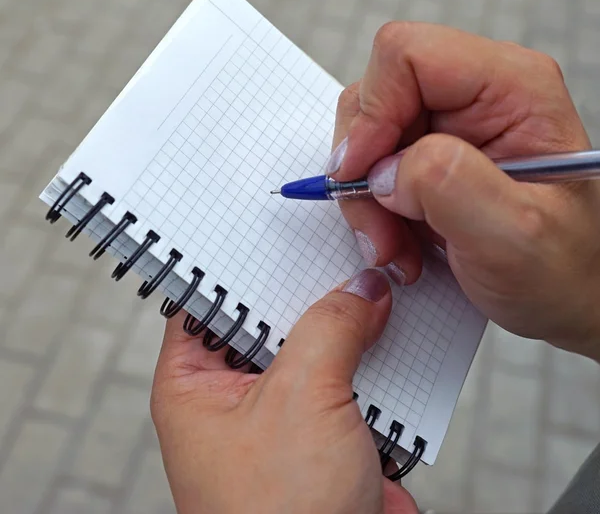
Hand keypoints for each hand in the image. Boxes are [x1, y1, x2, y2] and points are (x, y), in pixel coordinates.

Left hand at [152, 269, 418, 513]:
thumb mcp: (301, 398)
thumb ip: (331, 328)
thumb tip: (362, 289)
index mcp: (195, 384)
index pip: (208, 298)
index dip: (240, 262)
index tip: (274, 227)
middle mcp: (236, 394)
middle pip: (270, 317)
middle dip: (306, 288)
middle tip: (338, 244)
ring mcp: (284, 411)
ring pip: (316, 344)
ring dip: (348, 319)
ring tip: (375, 273)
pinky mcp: (327, 428)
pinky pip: (349, 374)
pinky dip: (374, 353)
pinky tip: (397, 323)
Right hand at [330, 22, 599, 360]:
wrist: (567, 293)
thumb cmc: (562, 268)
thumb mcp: (515, 236)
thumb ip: (449, 185)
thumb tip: (383, 169)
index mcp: (511, 87)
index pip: (408, 56)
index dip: (372, 110)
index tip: (358, 174)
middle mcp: (476, 94)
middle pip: (376, 96)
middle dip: (364, 169)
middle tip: (381, 229)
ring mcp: (450, 125)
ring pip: (367, 137)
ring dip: (366, 198)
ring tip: (395, 245)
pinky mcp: (430, 155)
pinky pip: (373, 168)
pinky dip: (373, 210)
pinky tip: (400, 242)